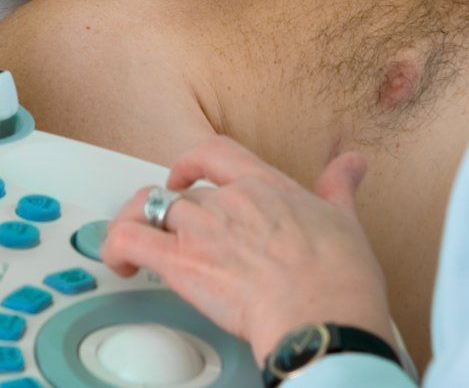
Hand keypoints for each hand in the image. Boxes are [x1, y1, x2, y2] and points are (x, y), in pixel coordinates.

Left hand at [101, 135, 397, 360]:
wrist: (322, 316)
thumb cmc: (338, 280)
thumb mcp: (346, 222)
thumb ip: (339, 189)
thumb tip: (352, 165)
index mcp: (266, 187)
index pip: (216, 152)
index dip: (192, 161)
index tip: (185, 174)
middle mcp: (230, 200)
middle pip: (183, 194)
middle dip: (174, 216)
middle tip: (173, 239)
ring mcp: (203, 229)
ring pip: (152, 209)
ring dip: (140, 226)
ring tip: (137, 248)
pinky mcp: (182, 263)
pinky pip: (130, 239)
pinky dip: (116, 246)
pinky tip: (120, 263)